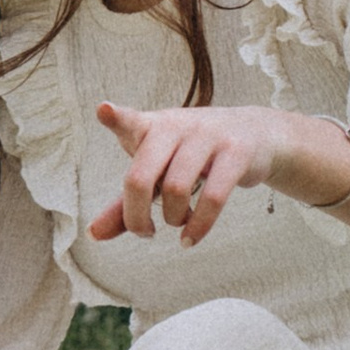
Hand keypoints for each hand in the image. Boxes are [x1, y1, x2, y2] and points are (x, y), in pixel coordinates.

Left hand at [89, 98, 304, 246]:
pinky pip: (213, 197)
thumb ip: (125, 202)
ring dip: (173, 218)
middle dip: (136, 216)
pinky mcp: (236, 152)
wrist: (256, 134)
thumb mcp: (157, 172)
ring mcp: (208, 136)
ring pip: (176, 190)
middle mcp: (176, 126)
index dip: (116, 117)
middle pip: (141, 177)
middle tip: (144, 231)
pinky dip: (199, 226)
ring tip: (177, 222)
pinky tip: (190, 238)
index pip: (129, 121)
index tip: (104, 111)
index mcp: (151, 126)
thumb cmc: (191, 155)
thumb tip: (94, 234)